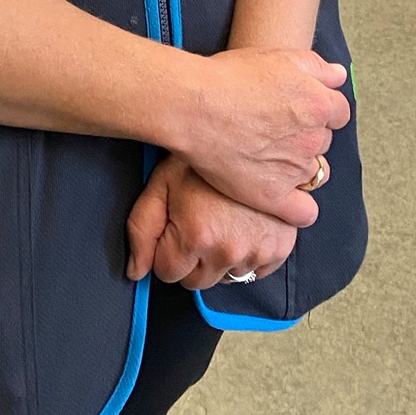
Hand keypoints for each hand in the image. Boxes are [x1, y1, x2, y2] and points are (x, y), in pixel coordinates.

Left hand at [126, 154, 306, 288]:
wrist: (250, 133)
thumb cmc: (203, 154)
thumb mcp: (161, 183)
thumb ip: (141, 229)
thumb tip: (135, 270)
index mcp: (197, 236)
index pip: (167, 273)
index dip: (165, 251)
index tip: (173, 229)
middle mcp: (229, 251)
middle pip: (196, 281)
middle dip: (190, 259)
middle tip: (196, 222)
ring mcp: (258, 252)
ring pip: (225, 277)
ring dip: (220, 257)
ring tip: (221, 219)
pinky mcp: (280, 248)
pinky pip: (255, 272)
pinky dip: (247, 256)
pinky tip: (241, 226)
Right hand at [173, 46, 349, 224]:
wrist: (195, 106)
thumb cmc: (231, 77)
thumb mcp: (280, 56)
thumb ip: (317, 67)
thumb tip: (339, 77)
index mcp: (318, 104)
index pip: (338, 112)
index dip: (317, 108)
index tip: (296, 107)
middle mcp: (312, 139)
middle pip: (322, 140)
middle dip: (304, 134)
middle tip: (273, 127)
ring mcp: (295, 170)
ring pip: (311, 171)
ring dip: (296, 164)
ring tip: (266, 154)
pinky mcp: (274, 196)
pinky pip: (303, 212)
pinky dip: (299, 208)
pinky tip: (284, 196)